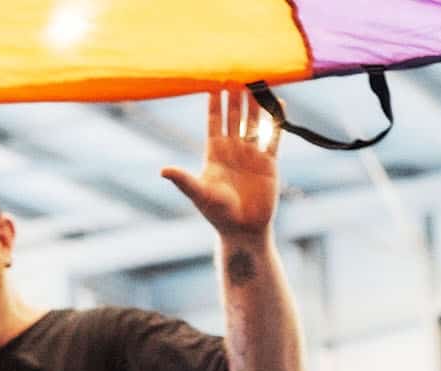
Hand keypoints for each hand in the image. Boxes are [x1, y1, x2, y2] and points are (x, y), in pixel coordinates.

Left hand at [162, 88, 282, 241]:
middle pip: (234, 115)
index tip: (213, 81)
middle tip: (235, 70)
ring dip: (254, 102)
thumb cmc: (218, 215)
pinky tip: (277, 102)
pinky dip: (275, 120)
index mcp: (215, 153)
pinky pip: (273, 136)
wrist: (243, 231)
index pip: (214, 120)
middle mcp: (233, 149)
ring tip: (256, 80)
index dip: (214, 101)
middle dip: (235, 95)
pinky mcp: (269, 162)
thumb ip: (183, 180)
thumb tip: (162, 171)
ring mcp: (251, 154)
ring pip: (253, 121)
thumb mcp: (199, 194)